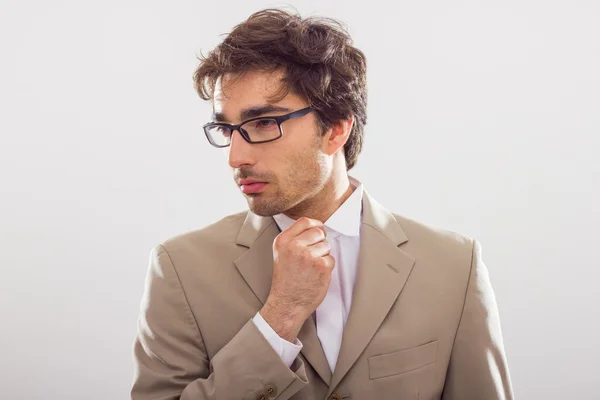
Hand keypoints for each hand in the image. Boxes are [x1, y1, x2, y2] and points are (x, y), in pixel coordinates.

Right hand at [260, 217, 334, 341]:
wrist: (287, 303)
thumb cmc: (286, 280)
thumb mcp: (281, 253)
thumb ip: (294, 238)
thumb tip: (316, 227)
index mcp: (283, 241)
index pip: (305, 221)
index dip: (315, 225)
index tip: (318, 231)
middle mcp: (294, 246)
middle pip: (318, 232)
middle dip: (320, 242)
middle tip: (311, 256)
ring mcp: (309, 256)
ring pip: (326, 246)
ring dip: (323, 256)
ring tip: (310, 268)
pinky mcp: (321, 266)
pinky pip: (331, 259)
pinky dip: (326, 268)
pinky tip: (315, 275)